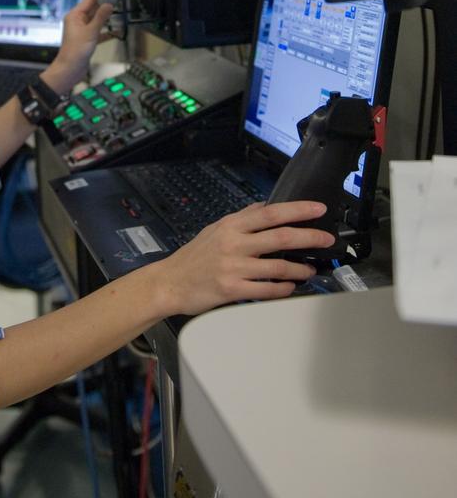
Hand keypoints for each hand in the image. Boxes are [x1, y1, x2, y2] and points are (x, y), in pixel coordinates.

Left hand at [42, 0, 113, 94]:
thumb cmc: (75, 51)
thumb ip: (101, 18)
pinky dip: (107, 32)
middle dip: (105, 4)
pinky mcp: (87, 40)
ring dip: (107, 18)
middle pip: (93, 9)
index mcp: (75, 15)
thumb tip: (108, 5)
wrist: (70, 70)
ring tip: (119, 11)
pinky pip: (99, 32)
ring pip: (97, 20)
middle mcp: (78, 21)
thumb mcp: (90, 32)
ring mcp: (82, 30)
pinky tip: (116, 31)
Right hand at [152, 200, 334, 316]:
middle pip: (281, 237)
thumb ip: (242, 218)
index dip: (297, 210)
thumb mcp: (215, 228)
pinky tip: (290, 287)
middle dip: (309, 237)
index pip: (270, 213)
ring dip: (300, 269)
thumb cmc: (194, 257)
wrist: (170, 282)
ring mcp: (234, 268)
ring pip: (278, 267)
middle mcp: (234, 244)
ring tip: (309, 269)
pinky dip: (283, 289)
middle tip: (327, 240)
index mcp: (231, 226)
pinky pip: (266, 290)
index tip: (318, 209)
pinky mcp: (232, 290)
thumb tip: (266, 207)